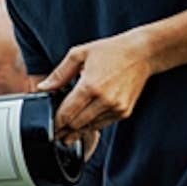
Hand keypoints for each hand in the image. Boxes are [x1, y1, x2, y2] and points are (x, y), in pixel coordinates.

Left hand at [37, 29, 153, 143]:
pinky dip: (92, 125)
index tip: (49, 126)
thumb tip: (43, 87)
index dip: (55, 122)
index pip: (66, 113)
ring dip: (77, 130)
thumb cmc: (111, 51)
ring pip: (90, 127)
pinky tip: (83, 125)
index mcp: (90, 86)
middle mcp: (104, 100)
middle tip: (55, 133)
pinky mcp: (124, 112)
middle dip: (64, 129)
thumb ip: (59, 74)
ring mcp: (116, 108)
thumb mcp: (79, 54)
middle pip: (77, 124)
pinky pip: (103, 124)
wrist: (143, 53)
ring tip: (66, 134)